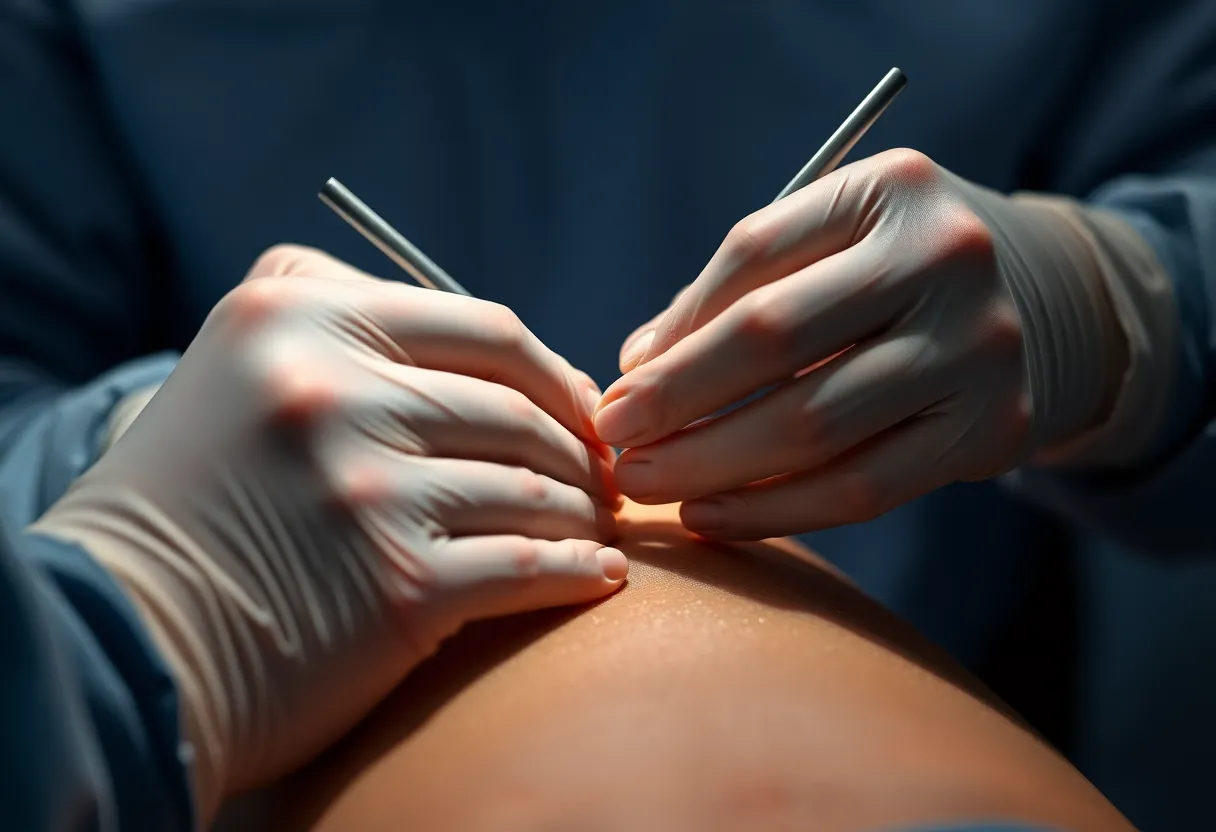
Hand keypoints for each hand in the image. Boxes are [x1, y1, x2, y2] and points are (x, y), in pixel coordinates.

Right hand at [33, 245, 624, 818]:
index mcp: (300, 317)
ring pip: (534, 488)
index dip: (557, 372)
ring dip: (586, 513)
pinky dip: (578, 572)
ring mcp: (368, 489)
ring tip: (599, 527)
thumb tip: (484, 343)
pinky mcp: (398, 587)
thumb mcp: (238, 362)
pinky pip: (529, 566)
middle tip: (606, 476)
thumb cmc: (191, 499)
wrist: (126, 637)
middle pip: (520, 410)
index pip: (487, 329)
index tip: (584, 408)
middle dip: (582, 449)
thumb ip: (339, 312)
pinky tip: (598, 576)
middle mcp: (333, 391)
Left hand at [597, 149, 1135, 538]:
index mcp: (891, 189)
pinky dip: (774, 511)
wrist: (1041, 305)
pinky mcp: (991, 429)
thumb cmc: (896, 271)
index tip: (618, 387)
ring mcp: (978, 347)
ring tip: (646, 487)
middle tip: (613, 446)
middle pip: (775, 340)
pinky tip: (710, 515)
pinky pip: (861, 488)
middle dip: (677, 403)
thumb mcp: (832, 243)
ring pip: (814, 426)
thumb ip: (736, 292)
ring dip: (712, 466)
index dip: (675, 331)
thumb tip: (638, 368)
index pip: (753, 256)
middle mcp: (944, 259)